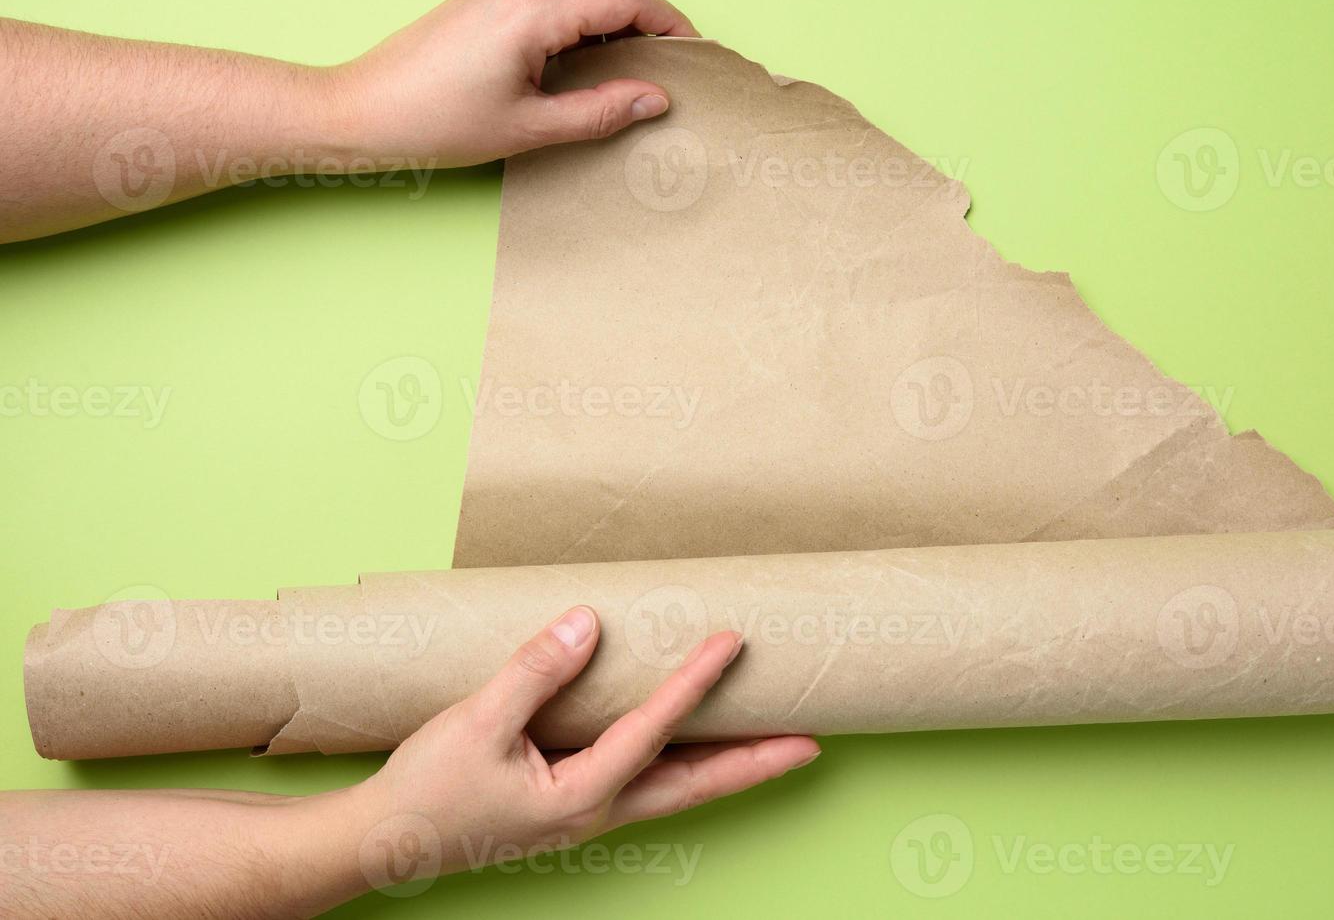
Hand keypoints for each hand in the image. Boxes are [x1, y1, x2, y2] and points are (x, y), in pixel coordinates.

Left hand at [332, 0, 699, 167]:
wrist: (363, 112)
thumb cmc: (436, 123)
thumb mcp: (530, 129)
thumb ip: (599, 111)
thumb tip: (654, 99)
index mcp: (531, 11)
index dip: (668, 22)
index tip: (693, 53)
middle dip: (648, 18)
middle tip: (673, 63)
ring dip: (615, 19)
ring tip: (634, 68)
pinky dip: (583, 20)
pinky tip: (588, 61)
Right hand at [342, 607, 818, 888]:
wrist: (385, 843)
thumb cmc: (426, 789)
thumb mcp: (475, 723)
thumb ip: (534, 671)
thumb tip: (588, 623)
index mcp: (578, 797)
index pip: (654, 732)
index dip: (695, 685)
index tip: (732, 643)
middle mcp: (596, 813)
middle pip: (695, 786)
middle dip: (756, 764)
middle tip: (813, 743)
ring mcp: (587, 814)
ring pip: (678, 790)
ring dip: (730, 768)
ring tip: (775, 743)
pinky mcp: (572, 806)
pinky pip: (646, 784)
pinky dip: (685, 765)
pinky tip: (691, 745)